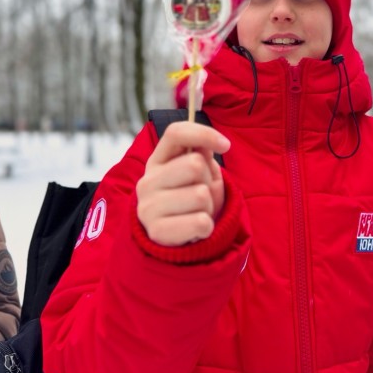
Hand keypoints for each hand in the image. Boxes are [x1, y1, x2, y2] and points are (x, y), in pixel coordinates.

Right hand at [136, 121, 230, 245]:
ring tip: (198, 212)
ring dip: (209, 205)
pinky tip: (196, 229)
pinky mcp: (156, 232)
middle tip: (202, 194)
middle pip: (195, 164)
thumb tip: (204, 146)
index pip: (176, 133)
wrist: (177, 239)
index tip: (225, 145)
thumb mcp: (199, 174)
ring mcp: (148, 207)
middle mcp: (147, 181)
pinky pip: (201, 222)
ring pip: (201, 195)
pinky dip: (208, 227)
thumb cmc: (191, 200)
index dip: (204, 134)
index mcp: (157, 161)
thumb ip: (201, 155)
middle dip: (208, 180)